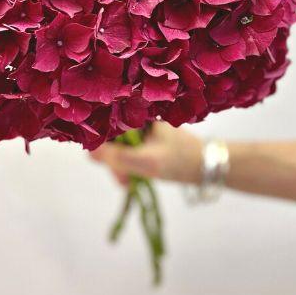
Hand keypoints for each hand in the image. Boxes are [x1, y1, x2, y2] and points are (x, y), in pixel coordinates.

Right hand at [90, 123, 204, 185]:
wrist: (205, 165)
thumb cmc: (179, 160)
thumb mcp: (146, 161)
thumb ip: (117, 157)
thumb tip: (89, 151)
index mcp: (136, 112)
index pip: (104, 123)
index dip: (99, 144)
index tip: (106, 164)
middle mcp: (135, 115)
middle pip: (108, 136)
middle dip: (111, 160)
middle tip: (122, 179)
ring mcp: (138, 127)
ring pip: (116, 146)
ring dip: (118, 166)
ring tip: (127, 183)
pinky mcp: (142, 138)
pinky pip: (125, 150)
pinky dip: (125, 165)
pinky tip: (131, 178)